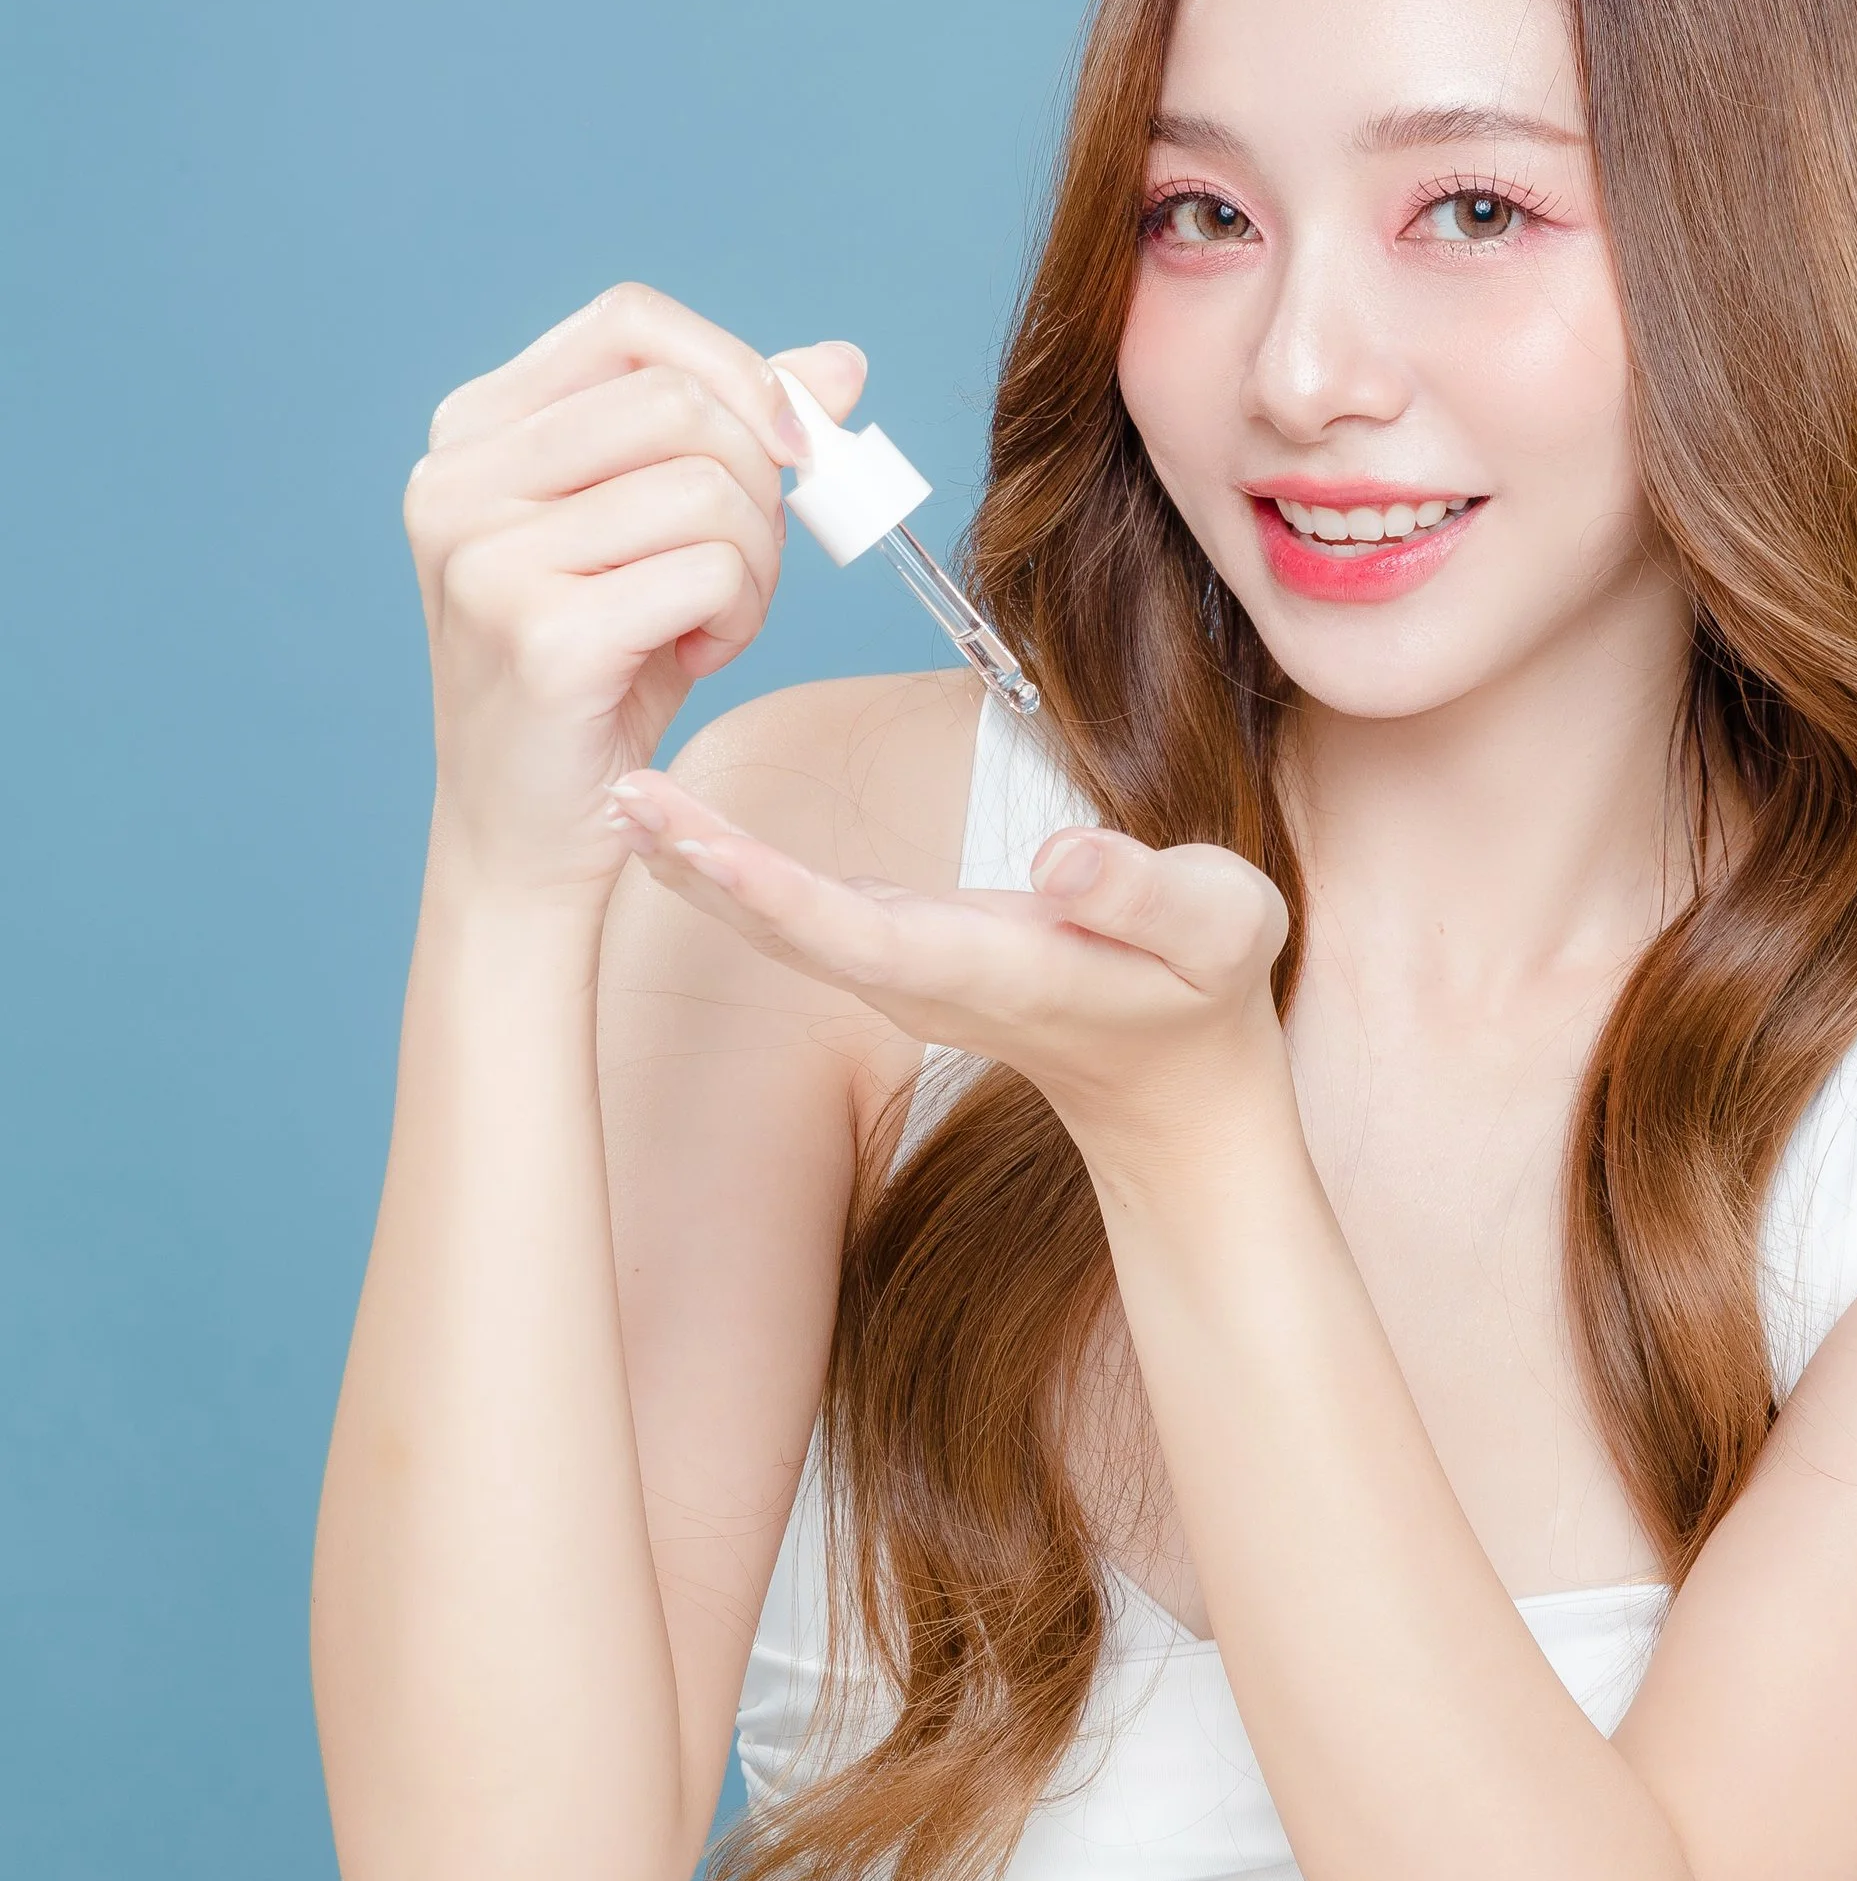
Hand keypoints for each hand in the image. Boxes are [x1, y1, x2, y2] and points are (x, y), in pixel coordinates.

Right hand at [405, 282, 859, 897]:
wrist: (530, 832)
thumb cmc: (604, 673)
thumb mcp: (665, 531)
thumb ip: (738, 435)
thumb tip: (839, 365)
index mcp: (472, 432)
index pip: (630, 322)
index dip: (738, 368)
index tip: (793, 443)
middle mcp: (456, 480)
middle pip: (684, 404)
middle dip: (759, 484)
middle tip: (745, 565)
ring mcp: (485, 557)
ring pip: (710, 489)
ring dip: (756, 565)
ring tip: (713, 620)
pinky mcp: (537, 635)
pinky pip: (710, 572)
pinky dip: (739, 618)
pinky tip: (695, 658)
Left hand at [606, 766, 1293, 1164]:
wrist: (1176, 1091)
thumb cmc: (1202, 994)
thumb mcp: (1219, 929)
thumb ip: (1147, 894)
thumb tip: (1062, 857)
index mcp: (979, 964)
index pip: (849, 924)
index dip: (761, 881)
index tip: (685, 834)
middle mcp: (916, 973)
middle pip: (782, 921)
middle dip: (696, 861)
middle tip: (613, 789)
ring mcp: (900, 968)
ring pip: (775, 917)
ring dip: (696, 862)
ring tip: (622, 795)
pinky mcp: (897, 951)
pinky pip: (792, 909)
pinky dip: (730, 868)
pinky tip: (681, 831)